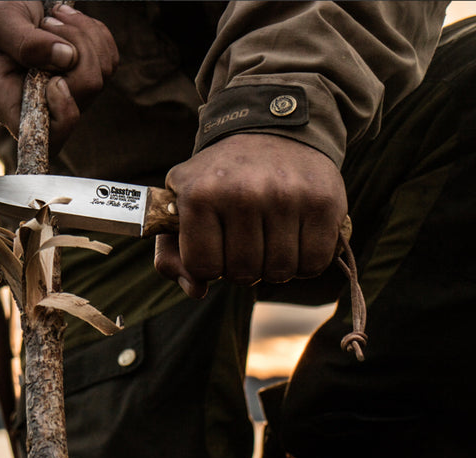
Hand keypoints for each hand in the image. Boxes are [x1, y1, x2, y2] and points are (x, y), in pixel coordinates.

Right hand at [0, 1, 117, 150]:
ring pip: (102, 71)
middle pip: (86, 89)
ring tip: (55, 17)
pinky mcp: (89, 76)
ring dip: (84, 35)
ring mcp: (71, 94)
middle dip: (76, 46)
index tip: (56, 81)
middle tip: (48, 22)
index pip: (49, 137)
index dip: (64, 114)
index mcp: (12, 106)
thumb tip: (66, 57)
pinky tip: (69, 21)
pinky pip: (109, 58)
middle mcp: (45, 106)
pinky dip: (94, 33)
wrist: (7, 7)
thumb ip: (25, 43)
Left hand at [155, 134, 347, 296]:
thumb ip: (172, 253)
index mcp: (200, 195)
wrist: (270, 129)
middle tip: (244, 244)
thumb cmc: (219, 177)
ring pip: (280, 273)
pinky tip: (294, 240)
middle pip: (242, 273)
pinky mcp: (323, 202)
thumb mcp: (181, 203)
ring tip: (268, 240)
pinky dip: (304, 263)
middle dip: (241, 268)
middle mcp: (243, 194)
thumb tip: (197, 291)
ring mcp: (286, 197)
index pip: (203, 268)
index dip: (208, 266)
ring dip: (273, 267)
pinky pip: (314, 264)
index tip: (215, 246)